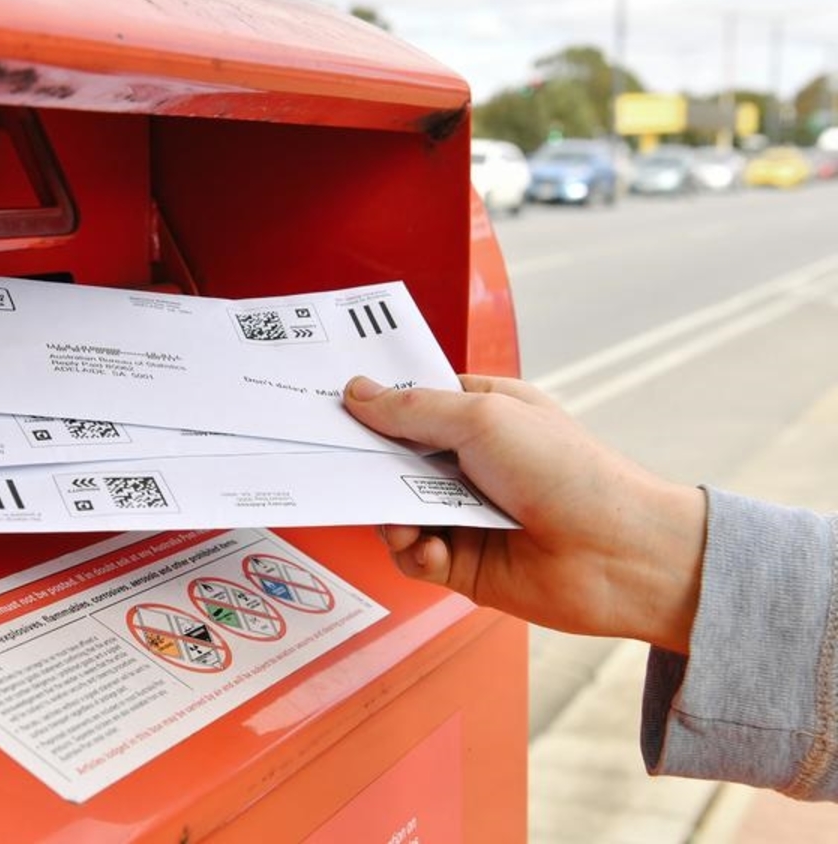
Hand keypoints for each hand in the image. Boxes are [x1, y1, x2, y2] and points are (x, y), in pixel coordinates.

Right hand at [343, 374, 705, 653]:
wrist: (620, 555)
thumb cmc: (571, 474)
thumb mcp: (483, 418)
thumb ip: (413, 409)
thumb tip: (359, 395)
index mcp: (481, 413)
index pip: (411, 402)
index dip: (375, 405)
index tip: (336, 408)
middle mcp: (470, 462)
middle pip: (393, 458)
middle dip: (371, 466)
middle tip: (349, 468)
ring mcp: (465, 513)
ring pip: (394, 510)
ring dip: (392, 517)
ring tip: (409, 523)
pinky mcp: (463, 562)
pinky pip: (413, 556)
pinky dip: (414, 554)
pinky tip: (434, 551)